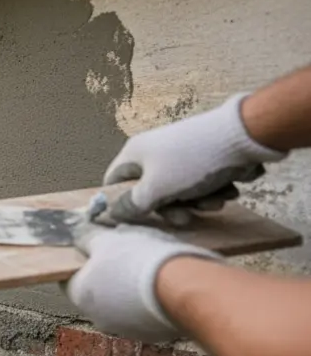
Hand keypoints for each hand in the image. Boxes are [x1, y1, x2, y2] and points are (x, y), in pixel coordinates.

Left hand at [64, 223, 221, 341]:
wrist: (186, 288)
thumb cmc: (138, 260)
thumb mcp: (107, 238)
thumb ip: (87, 238)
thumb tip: (78, 237)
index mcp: (79, 296)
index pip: (70, 275)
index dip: (83, 257)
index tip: (97, 245)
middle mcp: (98, 318)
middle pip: (98, 289)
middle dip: (111, 270)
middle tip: (129, 250)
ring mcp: (128, 329)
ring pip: (125, 302)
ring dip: (134, 285)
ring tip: (153, 263)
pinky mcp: (156, 334)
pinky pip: (150, 311)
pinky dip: (155, 298)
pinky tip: (169, 281)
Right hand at [105, 93, 285, 223]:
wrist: (244, 136)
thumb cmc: (192, 163)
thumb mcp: (156, 189)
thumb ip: (132, 204)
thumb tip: (111, 213)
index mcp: (135, 154)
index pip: (114, 183)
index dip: (121, 203)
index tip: (138, 219)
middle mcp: (154, 152)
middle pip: (151, 192)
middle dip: (173, 207)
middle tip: (188, 216)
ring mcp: (181, 155)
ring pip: (180, 191)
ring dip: (198, 201)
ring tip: (217, 199)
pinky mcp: (204, 158)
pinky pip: (201, 183)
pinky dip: (213, 190)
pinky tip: (229, 188)